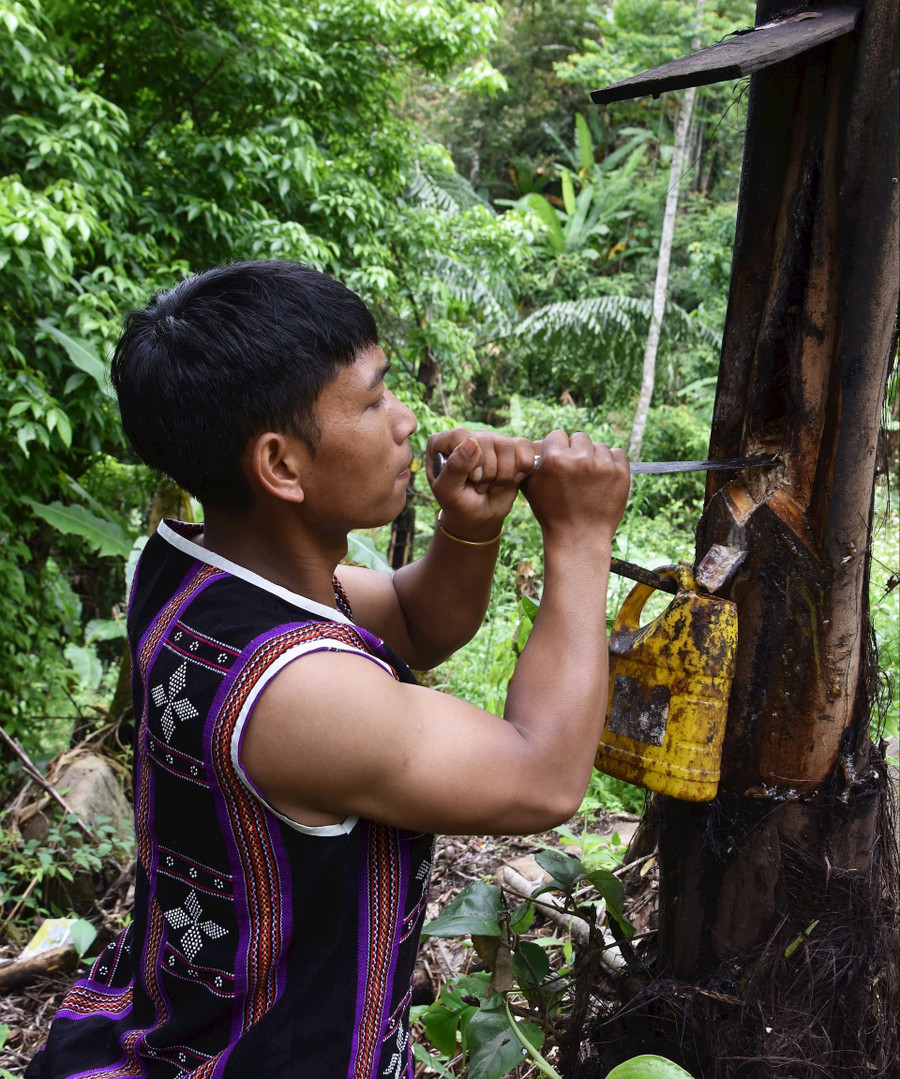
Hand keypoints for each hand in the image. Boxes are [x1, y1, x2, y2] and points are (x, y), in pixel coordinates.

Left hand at [427, 428, 534, 540]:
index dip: (472, 459)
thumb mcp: (448, 493)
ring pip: (507, 445)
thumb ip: (454, 468)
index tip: (472, 478)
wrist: (480, 516)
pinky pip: (524, 448)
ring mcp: (490, 439)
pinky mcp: (512, 446)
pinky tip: (509, 480)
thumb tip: (471, 442)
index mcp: (442, 443)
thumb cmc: (459, 504)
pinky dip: (521, 469)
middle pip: (486, 440)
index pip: (461, 435)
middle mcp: (467, 436)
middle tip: (480, 486)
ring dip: (503, 474)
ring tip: (492, 484)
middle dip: (488, 471)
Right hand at [522, 430, 629, 544]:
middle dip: (577, 451)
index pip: (558, 435)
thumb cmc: (552, 513)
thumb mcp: (532, 487)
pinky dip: (612, 462)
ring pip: (599, 446)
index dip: (558, 448)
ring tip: (589, 479)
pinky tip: (603, 478)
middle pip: (579, 437)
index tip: (560, 461)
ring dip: (594, 458)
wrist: (579, 537)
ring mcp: (602, 466)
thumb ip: (532, 462)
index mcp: (555, 459)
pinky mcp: (621, 473)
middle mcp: (580, 459)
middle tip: (575, 471)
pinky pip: (618, 453)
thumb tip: (539, 443)